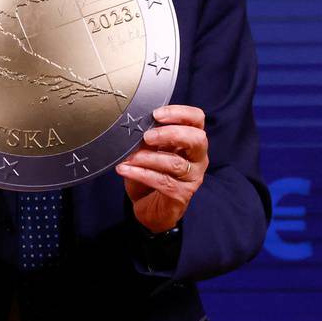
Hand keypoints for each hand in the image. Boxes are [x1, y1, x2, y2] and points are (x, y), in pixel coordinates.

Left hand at [116, 104, 208, 233]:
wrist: (149, 207)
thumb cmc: (149, 173)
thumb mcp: (146, 151)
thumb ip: (148, 138)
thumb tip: (135, 123)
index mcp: (191, 141)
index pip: (197, 119)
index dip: (180, 113)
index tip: (156, 114)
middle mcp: (197, 158)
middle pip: (197, 139)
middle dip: (171, 134)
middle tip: (147, 136)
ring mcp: (192, 178)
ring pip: (176, 163)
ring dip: (148, 158)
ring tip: (128, 158)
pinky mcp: (182, 195)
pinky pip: (163, 182)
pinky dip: (140, 174)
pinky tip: (124, 170)